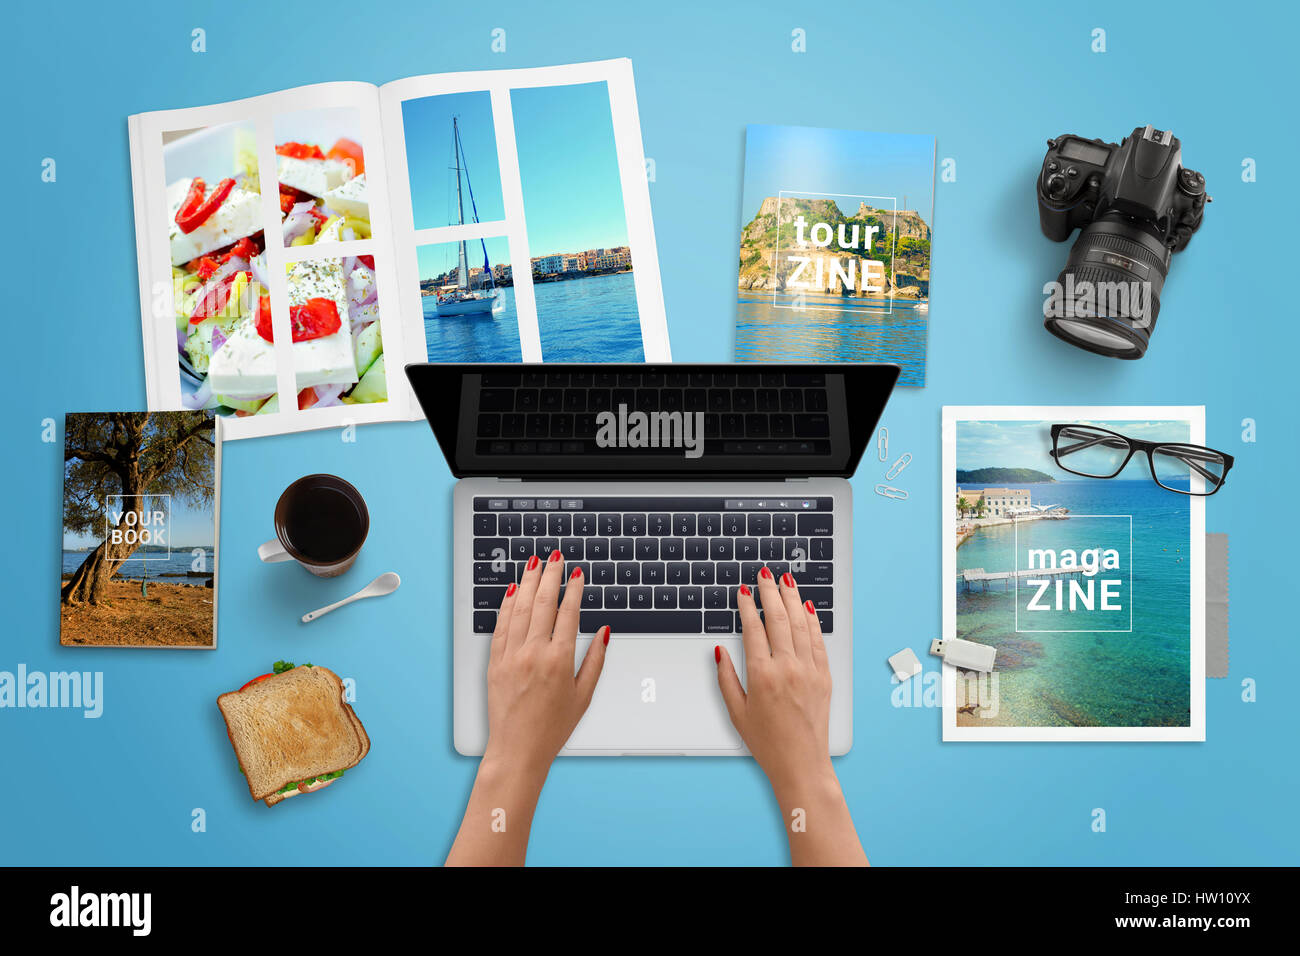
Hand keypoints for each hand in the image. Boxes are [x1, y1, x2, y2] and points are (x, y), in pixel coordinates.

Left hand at [446, 550, 608, 865]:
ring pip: (519, 609)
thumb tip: (604, 631)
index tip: (577, 573)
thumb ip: (595, 660)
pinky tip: (511, 591)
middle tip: (555, 557)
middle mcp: (533, 654)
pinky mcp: (494, 663)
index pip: (567, 613)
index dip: (573, 589)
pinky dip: (506, 606)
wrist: (518, 750)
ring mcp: (511, 656)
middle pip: (542, 603)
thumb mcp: (584, 695)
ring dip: (527, 583)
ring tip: (534, 564)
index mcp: (559, 661)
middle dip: (550, 576)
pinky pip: (500, 626)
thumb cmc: (552, 728)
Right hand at [714, 566, 866, 865]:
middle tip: (764, 574)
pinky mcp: (824, 677)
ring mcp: (809, 671)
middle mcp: (787, 668)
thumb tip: (719, 650)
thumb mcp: (736, 712)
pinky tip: (807, 607)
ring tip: (786, 581)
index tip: (743, 591)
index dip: (747, 606)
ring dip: (792, 599)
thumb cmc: (767, 742)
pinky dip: (812, 621)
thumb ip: (726, 678)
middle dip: (770, 592)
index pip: (753, 629)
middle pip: (778, 619)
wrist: (802, 764)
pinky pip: (818, 641)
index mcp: (762, 676)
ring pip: (800, 624)